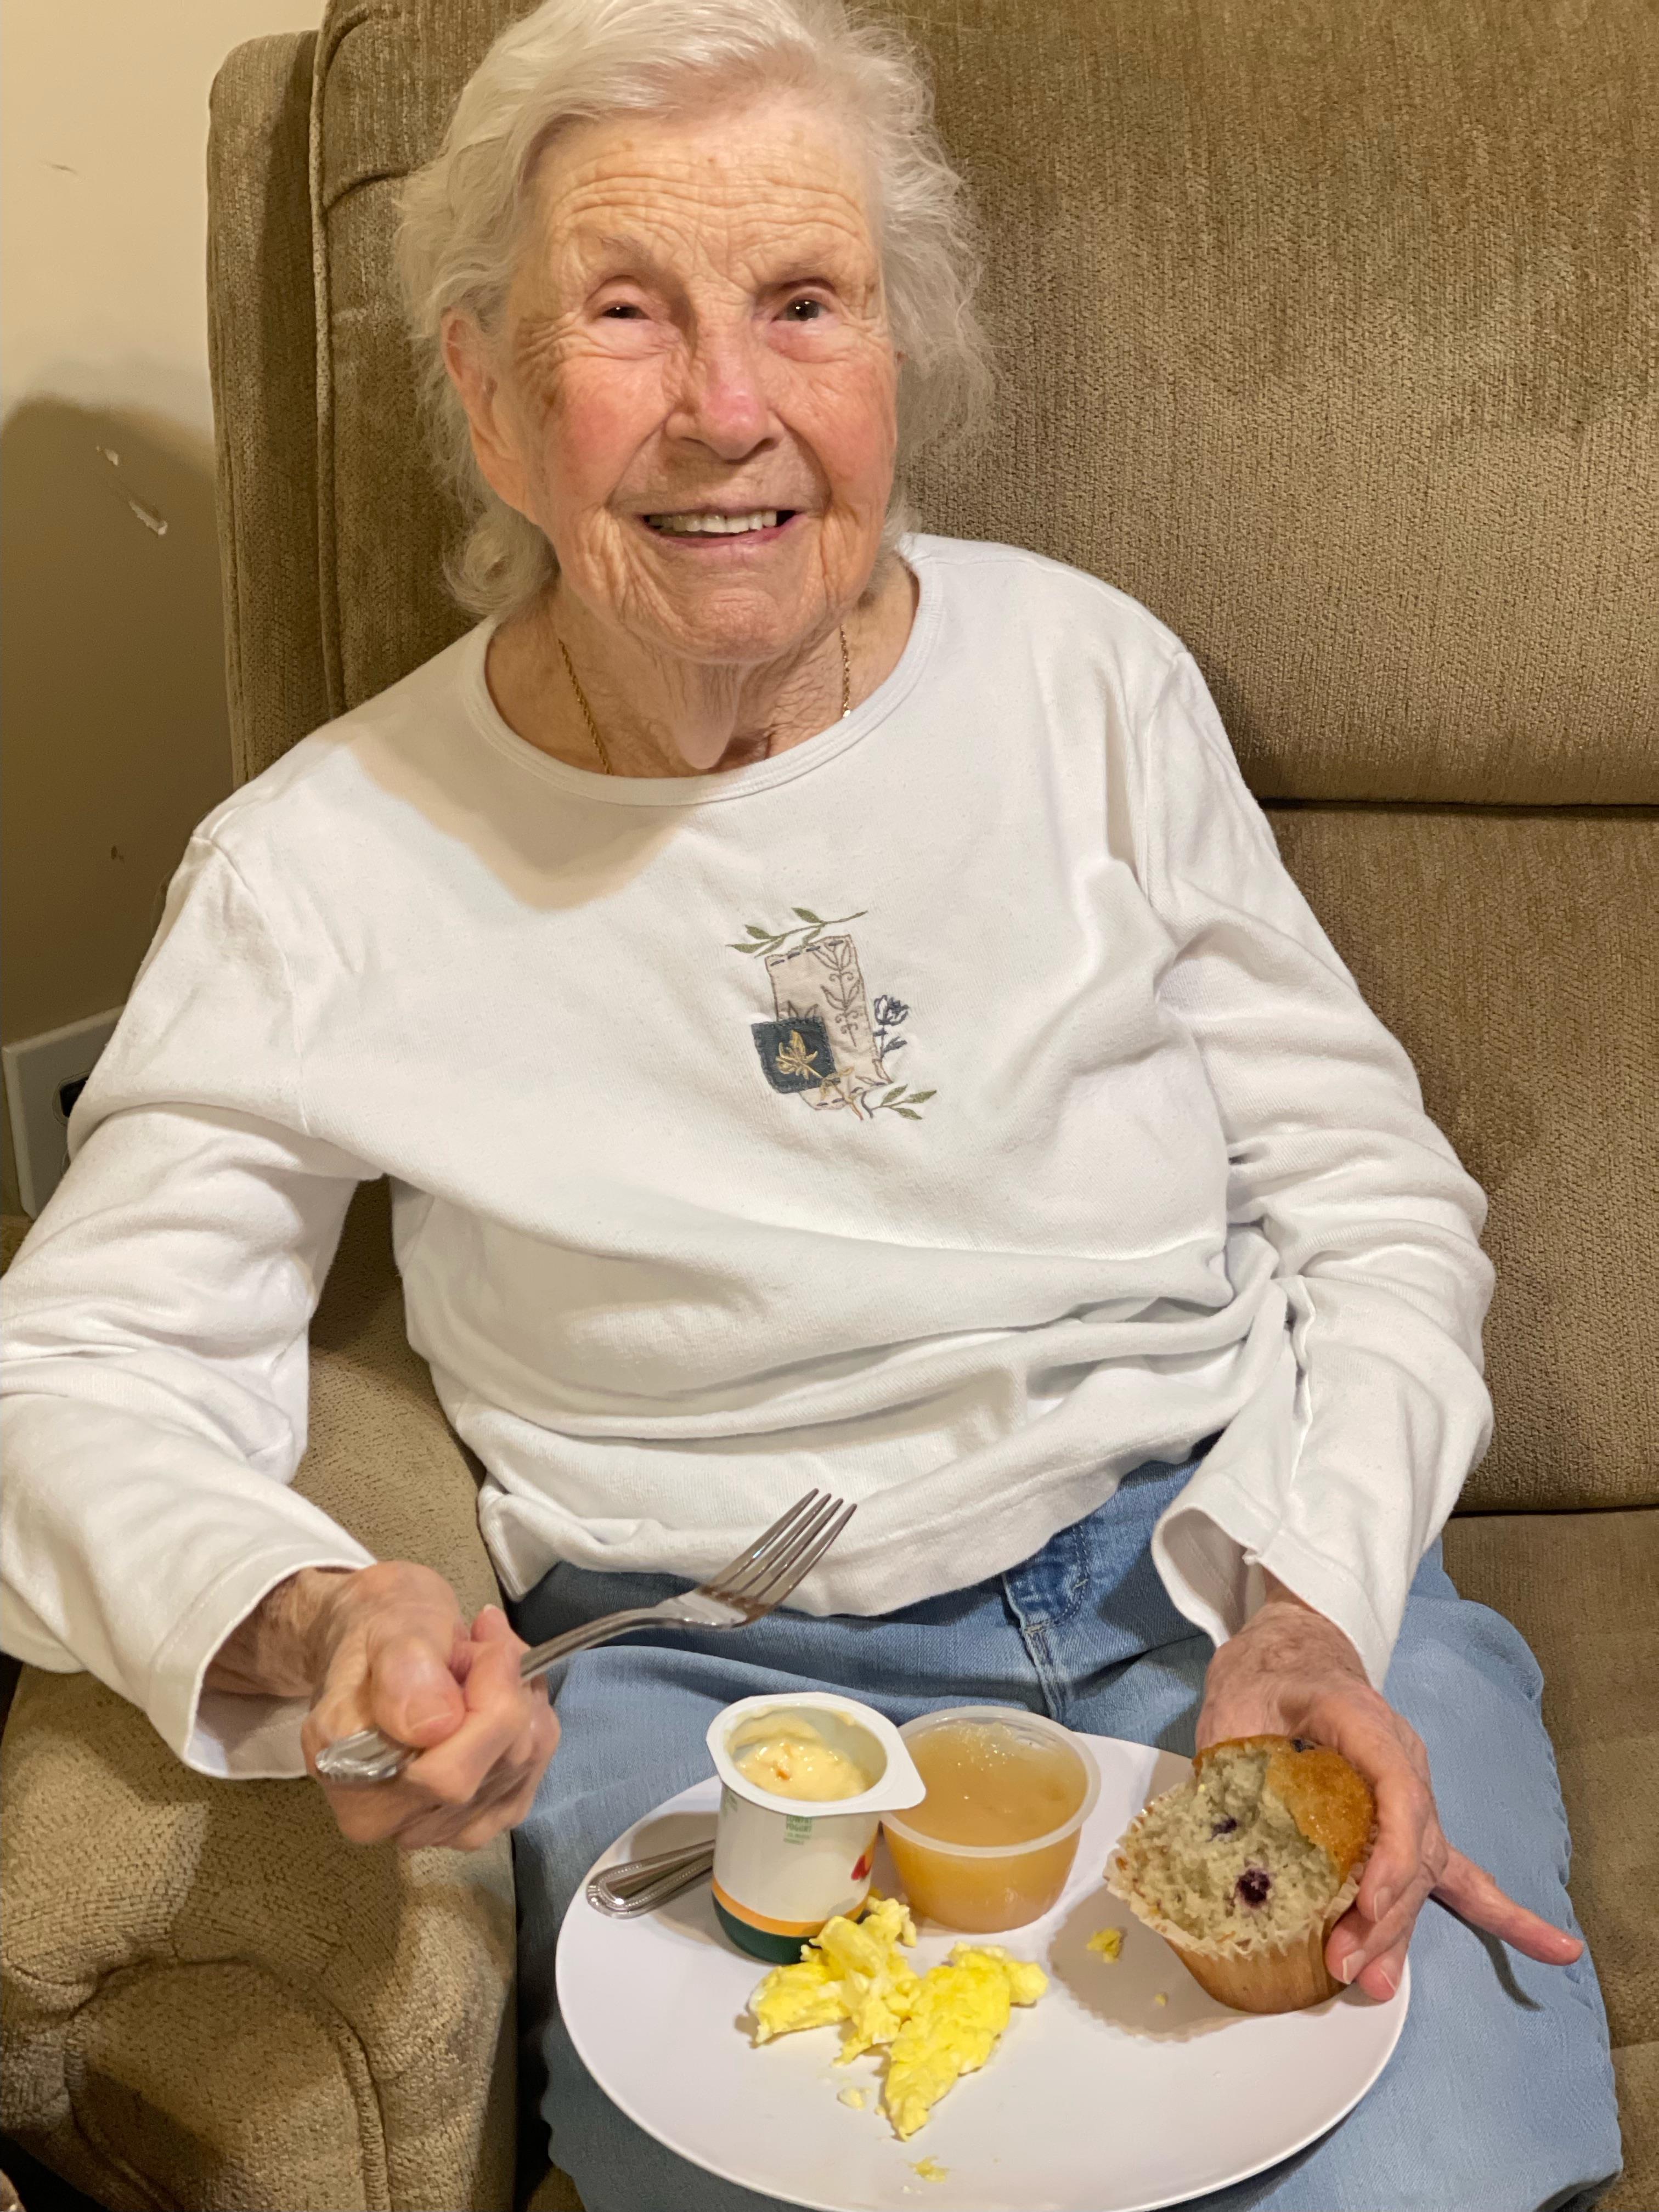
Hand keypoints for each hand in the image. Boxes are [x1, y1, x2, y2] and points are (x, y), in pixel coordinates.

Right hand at [208, 1561, 558, 1850]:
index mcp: (350, 1778)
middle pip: (495, 1769)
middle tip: (487, 1640)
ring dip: (521, 1699)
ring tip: (486, 1660)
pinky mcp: (476, 1821)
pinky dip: (531, 1720)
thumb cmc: (381, 1634)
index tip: (488, 1638)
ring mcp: (435, 1828)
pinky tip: (502, 1689)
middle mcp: (388, 1821)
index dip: (492, 1698)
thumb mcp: (387, 1629)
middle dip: (508, 1690)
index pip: (449, 1772)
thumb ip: (405, 1671)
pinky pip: (531, 1770)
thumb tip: (433, 1725)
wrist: (381, 1647)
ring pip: (521, 1766)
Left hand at [1197, 1576, 1582, 2000]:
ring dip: (1402, 1928)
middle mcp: (1404, 1760)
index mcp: (1362, 1721)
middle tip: (1344, 1964)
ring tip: (1377, 1981)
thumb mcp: (1233, 1704)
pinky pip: (1460, 1870)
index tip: (1363, 1906)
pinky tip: (1555, 1951)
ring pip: (1426, 1869)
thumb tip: (1221, 1838)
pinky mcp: (1414, 1818)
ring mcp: (1416, 1791)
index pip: (1395, 1792)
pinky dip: (1505, 1914)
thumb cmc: (1265, 1675)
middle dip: (1384, 1914)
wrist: (1295, 1648)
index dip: (1387, 1856)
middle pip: (1413, 1845)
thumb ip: (1228, 1764)